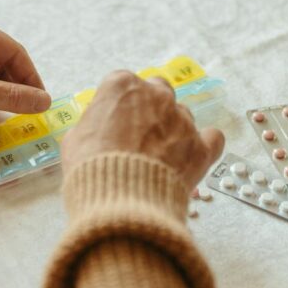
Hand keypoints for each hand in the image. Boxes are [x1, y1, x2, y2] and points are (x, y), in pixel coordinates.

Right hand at [61, 71, 224, 188]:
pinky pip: (212, 138)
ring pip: (182, 115)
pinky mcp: (201, 147)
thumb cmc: (91, 169)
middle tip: (138, 136)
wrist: (120, 202)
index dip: (118, 106)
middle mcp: (157, 96)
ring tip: (159, 158)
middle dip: (150, 110)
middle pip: (158, 92)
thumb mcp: (75, 139)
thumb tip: (100, 128)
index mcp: (122, 86)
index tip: (114, 122)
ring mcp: (182, 120)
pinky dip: (204, 144)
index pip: (122, 85)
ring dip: (173, 130)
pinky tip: (193, 155)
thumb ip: (93, 124)